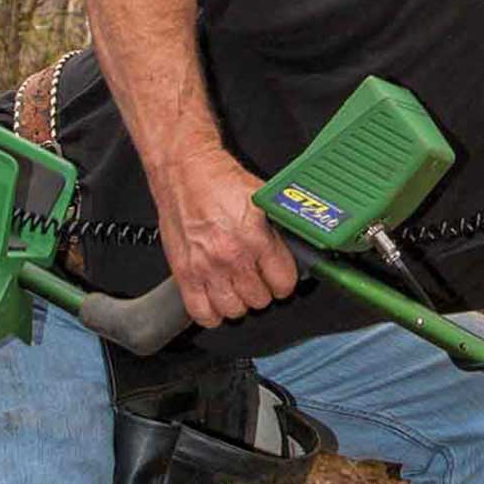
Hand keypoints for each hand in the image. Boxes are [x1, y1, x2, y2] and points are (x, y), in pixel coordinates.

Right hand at [151, 145, 297, 327]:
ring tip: (237, 286)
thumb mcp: (262, 201)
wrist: (184, 169)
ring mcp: (206, 267)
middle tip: (257, 277)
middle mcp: (231, 255)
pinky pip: (202, 313)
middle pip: (260, 300)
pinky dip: (211, 312)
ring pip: (234, 310)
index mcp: (255, 237)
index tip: (279, 277)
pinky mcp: (184, 273)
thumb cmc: (219, 181)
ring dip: (239, 301)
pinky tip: (217, 298)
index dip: (284, 281)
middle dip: (262, 290)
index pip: (283, 283)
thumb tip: (299, 249)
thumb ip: (279, 230)